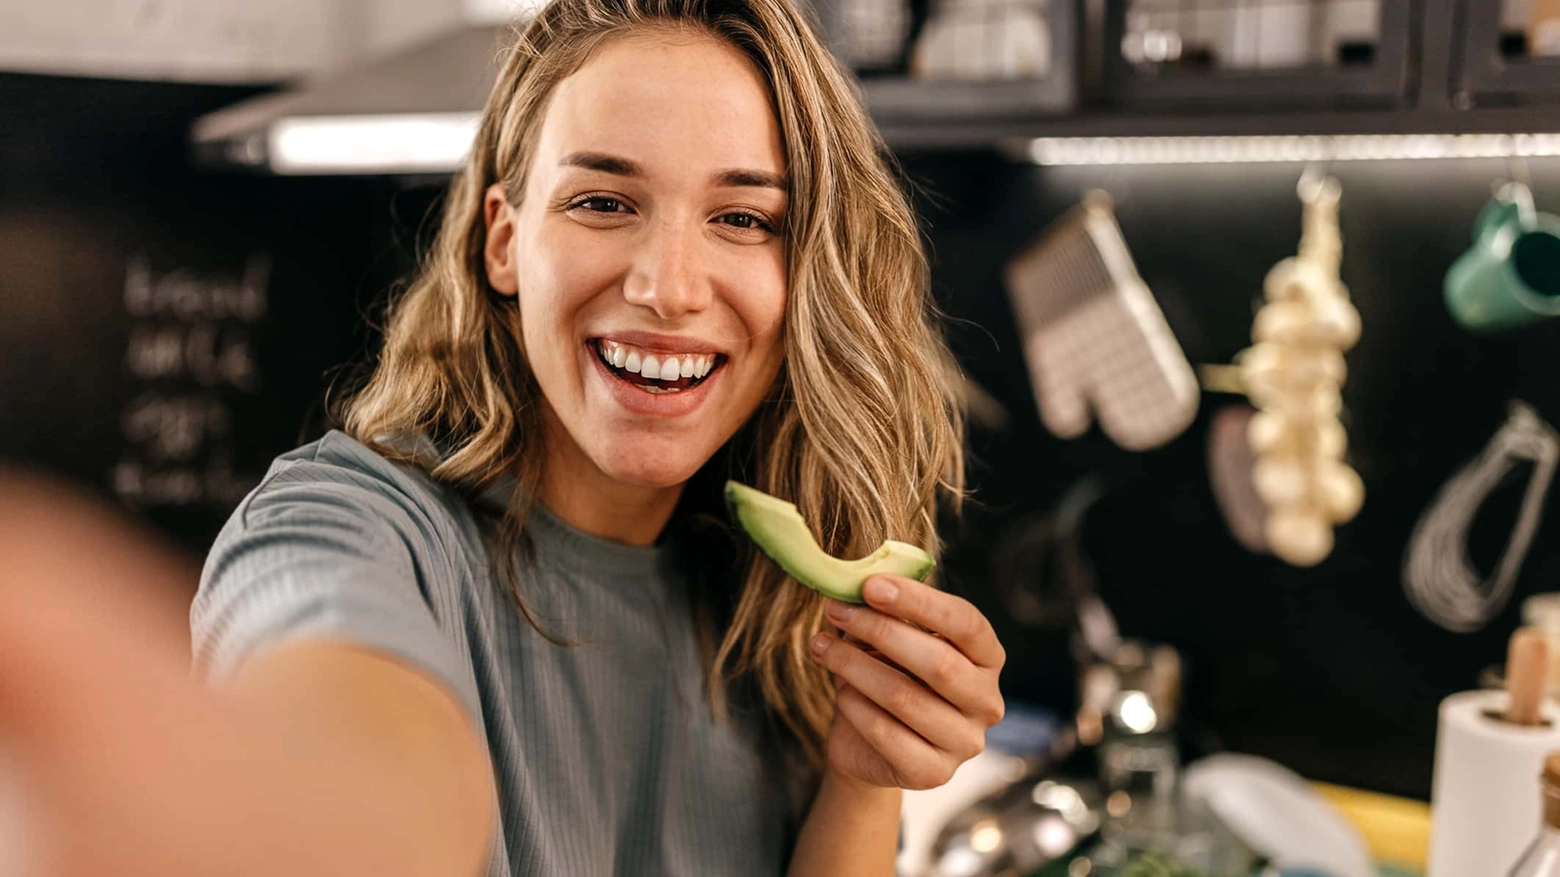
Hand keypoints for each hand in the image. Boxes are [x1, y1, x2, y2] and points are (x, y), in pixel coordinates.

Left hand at [808, 575, 1005, 790]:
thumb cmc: (887, 675)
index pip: (966, 623)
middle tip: (835, 611)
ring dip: (854, 666)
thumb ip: (889, 614)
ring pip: (905, 697)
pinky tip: (839, 692)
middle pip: (939, 662)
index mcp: (988, 659)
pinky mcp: (933, 773)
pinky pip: (886, 733)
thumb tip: (860, 585)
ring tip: (821, 647)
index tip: (870, 586)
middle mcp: (987, 702)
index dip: (919, 601)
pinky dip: (855, 706)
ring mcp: (964, 742)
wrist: (868, 745)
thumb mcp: (891, 639)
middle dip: (880, 631)